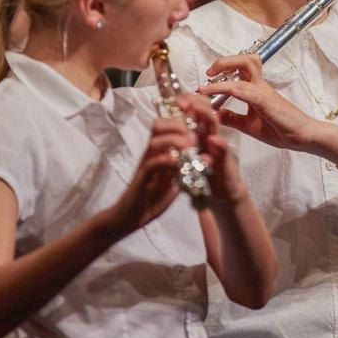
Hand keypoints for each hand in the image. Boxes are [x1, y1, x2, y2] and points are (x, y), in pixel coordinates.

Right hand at [108, 117, 193, 234]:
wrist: (130, 217)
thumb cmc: (152, 197)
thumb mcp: (174, 180)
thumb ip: (187, 169)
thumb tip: (206, 158)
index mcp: (158, 151)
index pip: (165, 126)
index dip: (179, 120)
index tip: (195, 122)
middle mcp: (150, 154)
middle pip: (158, 127)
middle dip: (176, 125)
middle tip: (192, 134)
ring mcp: (145, 165)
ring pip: (154, 142)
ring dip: (173, 139)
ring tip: (188, 144)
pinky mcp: (141, 179)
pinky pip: (150, 164)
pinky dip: (164, 159)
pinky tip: (176, 160)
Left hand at [175, 93, 247, 203]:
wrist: (222, 191)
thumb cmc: (204, 171)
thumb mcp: (189, 153)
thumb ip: (181, 140)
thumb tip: (165, 125)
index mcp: (200, 132)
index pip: (196, 109)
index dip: (187, 101)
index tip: (176, 99)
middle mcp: (210, 134)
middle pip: (206, 111)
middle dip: (196, 103)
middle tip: (184, 101)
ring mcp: (219, 146)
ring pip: (215, 126)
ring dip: (207, 116)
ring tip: (197, 110)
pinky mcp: (225, 162)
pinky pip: (223, 151)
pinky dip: (219, 145)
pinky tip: (213, 139)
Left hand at [197, 54, 317, 149]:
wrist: (302, 138)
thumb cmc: (280, 129)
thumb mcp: (248, 125)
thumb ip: (232, 118)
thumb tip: (213, 113)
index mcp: (255, 89)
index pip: (239, 69)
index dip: (221, 68)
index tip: (205, 81)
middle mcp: (260, 86)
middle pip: (244, 59)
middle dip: (223, 61)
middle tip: (208, 72)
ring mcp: (265, 92)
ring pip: (246, 69)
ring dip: (226, 71)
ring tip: (209, 81)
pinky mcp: (269, 103)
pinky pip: (253, 92)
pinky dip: (239, 89)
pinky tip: (229, 91)